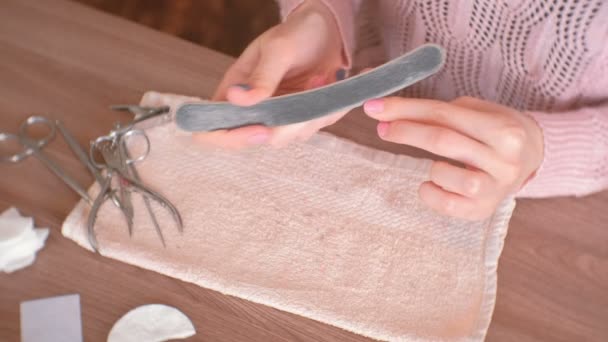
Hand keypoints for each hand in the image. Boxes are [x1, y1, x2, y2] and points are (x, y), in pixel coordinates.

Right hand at [195, 0, 348, 148]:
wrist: (327, 31)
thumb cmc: (296, 34)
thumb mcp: (278, 49)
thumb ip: (261, 77)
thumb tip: (236, 99)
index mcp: (234, 90)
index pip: (214, 129)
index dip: (232, 138)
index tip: (262, 130)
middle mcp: (253, 108)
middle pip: (258, 139)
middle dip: (287, 124)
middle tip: (307, 92)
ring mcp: (277, 115)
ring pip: (289, 136)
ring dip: (310, 113)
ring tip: (318, 80)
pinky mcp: (300, 118)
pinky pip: (312, 127)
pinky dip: (325, 110)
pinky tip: (327, 83)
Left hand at [363, 96, 543, 219]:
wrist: (533, 157)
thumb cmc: (495, 130)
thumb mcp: (476, 112)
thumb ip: (439, 114)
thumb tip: (390, 114)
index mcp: (504, 128)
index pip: (444, 114)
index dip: (405, 110)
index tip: (376, 107)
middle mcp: (504, 159)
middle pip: (441, 140)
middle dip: (405, 131)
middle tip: (382, 127)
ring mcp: (496, 188)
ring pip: (444, 174)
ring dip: (429, 167)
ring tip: (435, 165)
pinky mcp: (485, 210)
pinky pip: (447, 205)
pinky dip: (430, 193)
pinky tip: (432, 184)